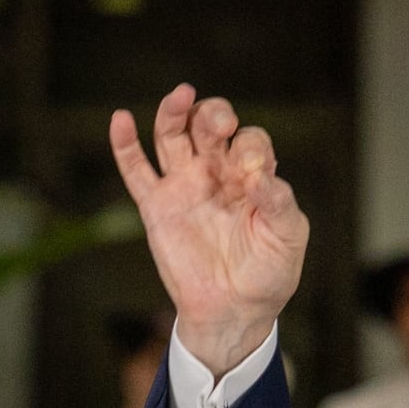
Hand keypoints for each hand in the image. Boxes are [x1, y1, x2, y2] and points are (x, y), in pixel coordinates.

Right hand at [108, 85, 310, 379]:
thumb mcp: (287, 236)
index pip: (250, 141)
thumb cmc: (267, 273)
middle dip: (214, 114)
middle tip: (220, 123)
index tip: (253, 172)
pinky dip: (125, 144)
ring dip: (174, 112)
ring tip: (181, 96)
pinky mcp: (156, 207)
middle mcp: (216, 172)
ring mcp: (184, 186)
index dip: (251, 147)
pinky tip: (121, 120)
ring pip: (172, 136)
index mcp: (251, 174)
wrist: (234, 311)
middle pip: (208, 125)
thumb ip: (277, 201)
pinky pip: (136, 171)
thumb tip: (255, 176)